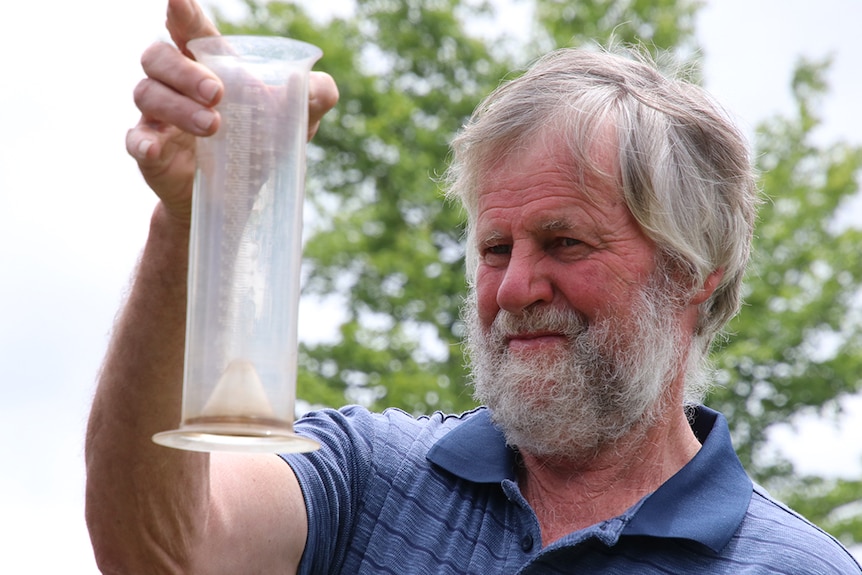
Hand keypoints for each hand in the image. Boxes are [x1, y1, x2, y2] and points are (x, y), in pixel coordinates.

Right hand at [126, 0, 337, 224]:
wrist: (236, 200)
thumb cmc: (261, 145)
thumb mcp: (293, 121)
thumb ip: (312, 98)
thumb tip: (320, 87)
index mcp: (209, 65)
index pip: (190, 30)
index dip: (182, 13)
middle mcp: (176, 84)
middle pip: (159, 57)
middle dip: (184, 71)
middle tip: (217, 93)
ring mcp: (159, 117)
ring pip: (148, 94)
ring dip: (178, 107)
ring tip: (214, 126)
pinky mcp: (151, 153)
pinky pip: (135, 140)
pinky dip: (142, 142)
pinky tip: (155, 148)